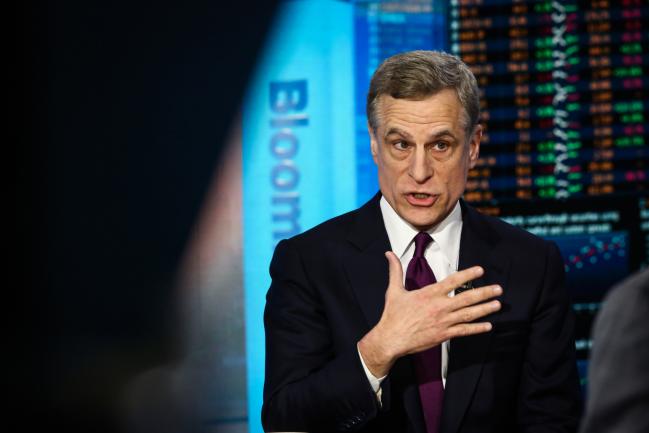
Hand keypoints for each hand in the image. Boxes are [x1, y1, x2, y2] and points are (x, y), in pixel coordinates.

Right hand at [358, 251, 501, 376]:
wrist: (391, 339)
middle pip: (466, 298)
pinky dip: (477, 328)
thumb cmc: (392, 315)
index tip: (480, 270)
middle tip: (498, 289)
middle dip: (484, 292)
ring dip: (485, 309)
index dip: (468, 274)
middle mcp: (439, 307)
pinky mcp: (443, 335)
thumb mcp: (394, 290)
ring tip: (497, 304)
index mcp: (429, 294)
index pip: (452, 281)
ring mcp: (443, 322)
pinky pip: (464, 331)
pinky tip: (488, 325)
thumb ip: (395, 270)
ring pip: (469, 314)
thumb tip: (389, 253)